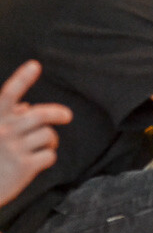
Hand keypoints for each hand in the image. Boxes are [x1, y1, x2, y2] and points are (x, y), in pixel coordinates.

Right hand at [0, 61, 72, 205]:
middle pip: (40, 115)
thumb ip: (7, 118)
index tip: (34, 65)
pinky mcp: (24, 167)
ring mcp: (13, 149)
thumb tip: (25, 106)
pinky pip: (50, 155)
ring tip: (39, 148)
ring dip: (50, 141)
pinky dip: (47, 157)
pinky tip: (36, 163)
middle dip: (58, 113)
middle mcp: (3, 131)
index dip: (22, 79)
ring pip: (48, 135)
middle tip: (67, 116)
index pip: (8, 94)